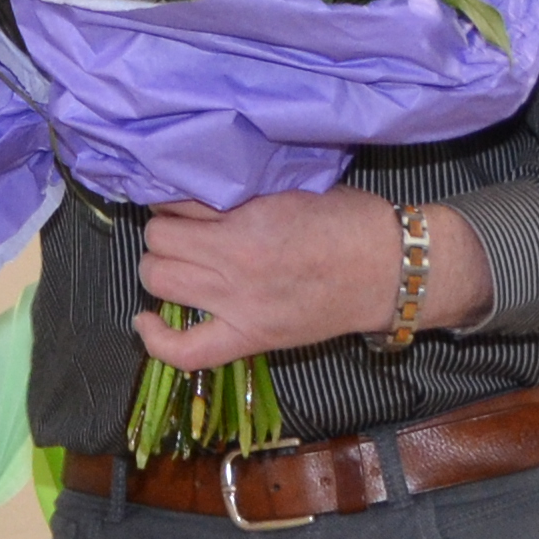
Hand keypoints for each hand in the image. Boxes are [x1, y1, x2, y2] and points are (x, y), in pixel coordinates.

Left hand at [131, 191, 492, 368]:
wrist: (391, 271)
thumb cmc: (351, 222)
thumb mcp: (291, 188)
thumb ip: (243, 194)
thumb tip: (200, 193)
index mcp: (248, 218)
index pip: (176, 203)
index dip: (172, 201)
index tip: (180, 203)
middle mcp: (235, 260)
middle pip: (159, 241)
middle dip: (165, 232)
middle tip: (183, 232)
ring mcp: (239, 303)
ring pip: (159, 280)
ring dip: (161, 268)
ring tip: (179, 264)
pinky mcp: (250, 337)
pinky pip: (185, 350)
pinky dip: (156, 338)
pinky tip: (147, 320)